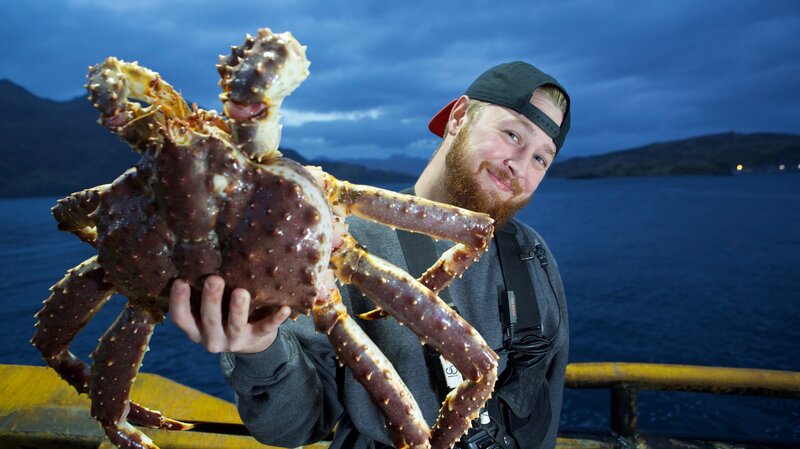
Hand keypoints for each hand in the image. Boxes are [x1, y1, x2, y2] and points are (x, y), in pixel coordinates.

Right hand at [169, 275, 289, 353]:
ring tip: (241, 292)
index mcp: (196, 329)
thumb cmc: (222, 314)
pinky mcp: (256, 339)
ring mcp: (235, 341)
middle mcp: (212, 338)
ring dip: (238, 309)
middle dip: (211, 300)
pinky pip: (266, 329)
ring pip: (235, 326)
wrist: (249, 341)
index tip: (180, 281)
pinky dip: (275, 319)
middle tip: (214, 279)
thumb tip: (198, 254)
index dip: (179, 302)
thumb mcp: (206, 308)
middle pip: (209, 320)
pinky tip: (285, 308)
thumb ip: (201, 291)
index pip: (181, 318)